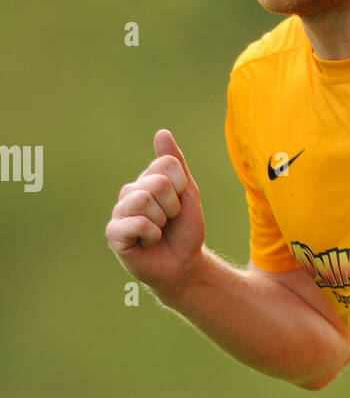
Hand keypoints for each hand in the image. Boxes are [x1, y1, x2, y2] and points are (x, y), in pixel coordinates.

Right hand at [105, 129, 204, 296]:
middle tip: (169, 221)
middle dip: (172, 206)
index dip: (182, 187)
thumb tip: (162, 133)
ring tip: (158, 231)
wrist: (183, 264)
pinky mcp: (114, 233)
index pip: (166, 165)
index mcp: (146, 179)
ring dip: (161, 221)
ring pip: (143, 200)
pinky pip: (136, 223)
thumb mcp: (187, 193)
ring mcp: (119, 212)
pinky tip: (148, 242)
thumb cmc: (184, 230)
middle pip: (156, 183)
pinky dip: (151, 235)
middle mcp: (129, 192)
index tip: (180, 204)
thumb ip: (176, 163)